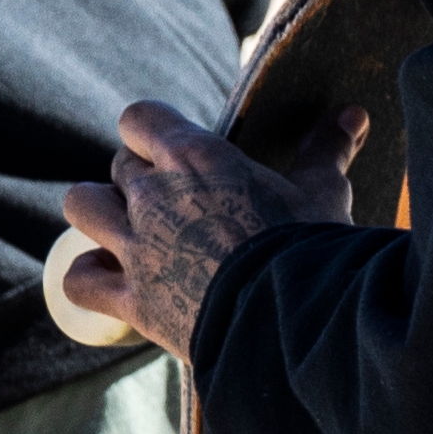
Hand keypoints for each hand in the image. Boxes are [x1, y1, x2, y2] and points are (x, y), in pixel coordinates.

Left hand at [49, 95, 351, 347]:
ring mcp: (136, 247)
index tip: (174, 151)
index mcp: (194, 156)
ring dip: (99, 213)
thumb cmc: (312, 248)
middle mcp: (153, 194)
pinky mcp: (132, 300)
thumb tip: (353, 111)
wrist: (296, 322)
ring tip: (126, 229)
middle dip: (140, 179)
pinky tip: (107, 279)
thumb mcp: (323, 191)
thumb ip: (326, 148)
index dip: (151, 133)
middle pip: (119, 165)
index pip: (140, 117)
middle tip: (175, 203)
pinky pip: (79, 279)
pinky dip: (88, 277)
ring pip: (82, 205)